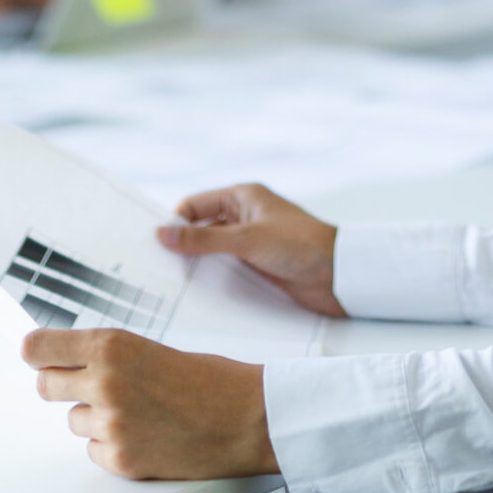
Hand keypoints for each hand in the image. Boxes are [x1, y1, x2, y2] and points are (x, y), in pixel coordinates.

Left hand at [23, 327, 274, 478]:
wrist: (248, 418)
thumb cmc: (211, 381)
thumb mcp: (150, 349)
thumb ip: (107, 355)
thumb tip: (65, 360)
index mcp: (112, 345)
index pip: (39, 348)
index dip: (36, 352)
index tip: (33, 354)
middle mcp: (104, 381)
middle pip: (46, 386)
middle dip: (64, 386)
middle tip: (91, 386)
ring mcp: (111, 423)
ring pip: (74, 421)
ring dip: (96, 418)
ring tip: (139, 412)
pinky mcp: (121, 458)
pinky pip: (94, 450)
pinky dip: (113, 446)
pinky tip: (146, 434)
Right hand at [158, 183, 343, 315]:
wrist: (341, 276)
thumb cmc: (300, 246)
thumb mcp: (247, 240)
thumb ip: (204, 238)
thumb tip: (162, 234)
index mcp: (242, 197)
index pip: (194, 205)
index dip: (173, 222)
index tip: (151, 244)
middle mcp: (243, 217)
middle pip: (200, 229)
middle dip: (180, 246)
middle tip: (152, 267)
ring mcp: (250, 243)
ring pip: (211, 252)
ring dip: (194, 265)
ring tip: (166, 285)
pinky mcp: (257, 266)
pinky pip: (225, 270)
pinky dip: (210, 279)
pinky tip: (194, 295)